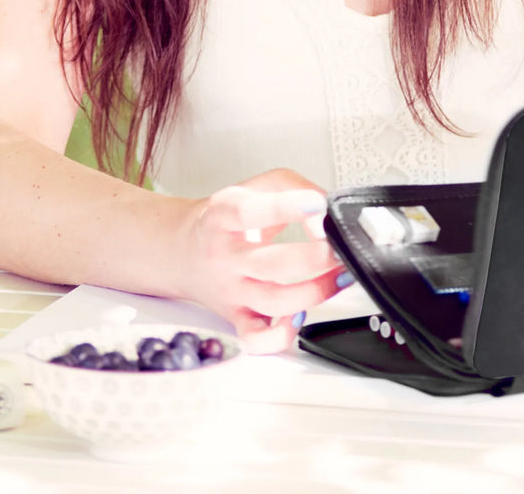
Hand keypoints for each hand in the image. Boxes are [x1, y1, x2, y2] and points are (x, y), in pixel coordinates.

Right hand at [180, 169, 348, 352]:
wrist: (184, 250)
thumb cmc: (227, 218)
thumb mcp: (257, 185)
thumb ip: (295, 188)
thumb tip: (325, 211)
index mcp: (223, 216)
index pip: (248, 212)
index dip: (286, 208)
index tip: (317, 205)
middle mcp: (224, 256)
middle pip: (271, 264)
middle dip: (315, 258)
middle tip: (338, 247)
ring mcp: (231, 290)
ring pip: (274, 302)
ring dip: (316, 292)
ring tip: (339, 275)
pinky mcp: (236, 317)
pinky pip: (257, 339)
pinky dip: (282, 335)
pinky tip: (301, 315)